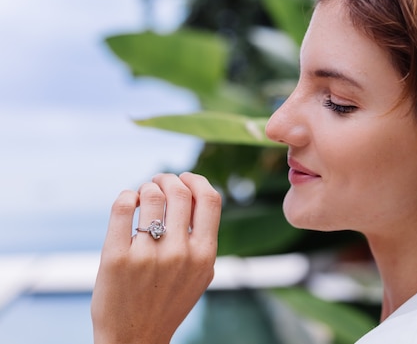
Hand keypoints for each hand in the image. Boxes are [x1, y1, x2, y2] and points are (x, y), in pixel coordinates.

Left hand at [91, 172, 221, 343]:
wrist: (135, 338)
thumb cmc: (168, 301)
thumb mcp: (200, 273)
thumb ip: (203, 238)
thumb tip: (195, 193)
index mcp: (205, 255)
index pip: (209, 199)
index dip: (196, 180)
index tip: (184, 178)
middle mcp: (179, 253)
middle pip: (179, 191)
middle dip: (167, 178)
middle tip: (157, 182)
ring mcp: (147, 256)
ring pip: (151, 196)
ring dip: (146, 188)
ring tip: (142, 196)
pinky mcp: (116, 258)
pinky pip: (123, 207)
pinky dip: (126, 196)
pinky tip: (128, 203)